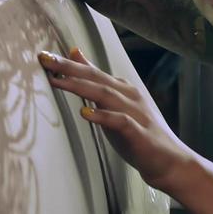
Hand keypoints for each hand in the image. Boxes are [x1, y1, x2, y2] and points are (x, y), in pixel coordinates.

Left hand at [38, 47, 200, 194]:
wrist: (168, 160)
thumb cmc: (137, 132)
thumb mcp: (113, 103)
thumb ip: (95, 80)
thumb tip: (75, 53)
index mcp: (122, 88)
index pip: (91, 72)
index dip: (68, 64)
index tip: (44, 55)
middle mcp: (128, 95)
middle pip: (95, 78)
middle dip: (68, 67)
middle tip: (44, 59)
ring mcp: (134, 112)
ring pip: (104, 94)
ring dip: (79, 86)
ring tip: (56, 81)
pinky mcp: (138, 132)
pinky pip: (119, 121)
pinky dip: (102, 116)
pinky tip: (84, 113)